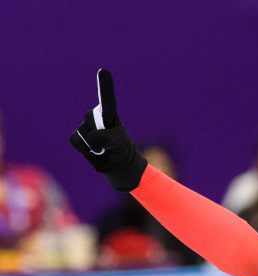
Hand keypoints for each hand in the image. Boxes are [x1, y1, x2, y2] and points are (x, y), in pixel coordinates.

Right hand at [70, 69, 146, 191]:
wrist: (116, 165)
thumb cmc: (122, 151)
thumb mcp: (121, 145)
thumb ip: (108, 138)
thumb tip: (94, 136)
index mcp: (110, 114)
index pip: (107, 99)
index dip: (105, 86)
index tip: (104, 71)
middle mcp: (96, 116)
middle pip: (90, 117)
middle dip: (101, 133)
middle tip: (110, 143)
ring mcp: (86, 125)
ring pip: (83, 131)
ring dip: (94, 144)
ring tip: (102, 148)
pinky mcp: (78, 136)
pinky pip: (76, 140)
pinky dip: (86, 149)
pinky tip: (93, 151)